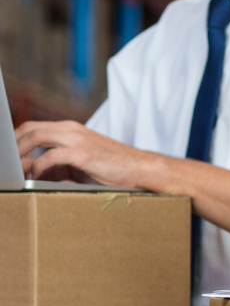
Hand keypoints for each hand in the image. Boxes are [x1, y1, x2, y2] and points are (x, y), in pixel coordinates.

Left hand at [15, 120, 165, 188]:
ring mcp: (77, 139)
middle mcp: (71, 130)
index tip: (9, 155)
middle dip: (13, 145)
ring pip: (35, 136)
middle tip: (8, 164)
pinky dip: (39, 167)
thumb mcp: (79, 164)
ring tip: (16, 170)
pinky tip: (37, 177)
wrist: (140, 169)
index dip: (16, 139)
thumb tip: (30, 171)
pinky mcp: (83, 153)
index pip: (33, 127)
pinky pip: (50, 157)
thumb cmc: (111, 169)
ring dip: (20, 153)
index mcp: (70, 130)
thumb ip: (55, 165)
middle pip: (29, 128)